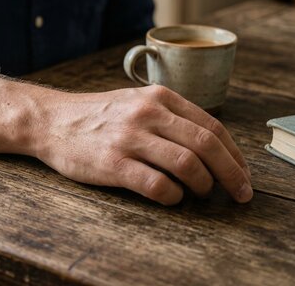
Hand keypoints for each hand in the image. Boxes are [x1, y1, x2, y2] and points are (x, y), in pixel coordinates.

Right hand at [32, 85, 251, 204]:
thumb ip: (169, 115)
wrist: (51, 120)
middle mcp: (147, 114)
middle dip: (232, 174)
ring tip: (202, 195)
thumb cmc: (96, 115)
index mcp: (158, 97)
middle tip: (242, 194)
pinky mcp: (113, 163)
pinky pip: (158, 185)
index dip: (235, 154)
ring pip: (188, 165)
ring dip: (204, 186)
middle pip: (207, 145)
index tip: (243, 174)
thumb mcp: (135, 100)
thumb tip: (209, 146)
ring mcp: (130, 138)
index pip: (212, 126)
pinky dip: (174, 197)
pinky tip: (172, 198)